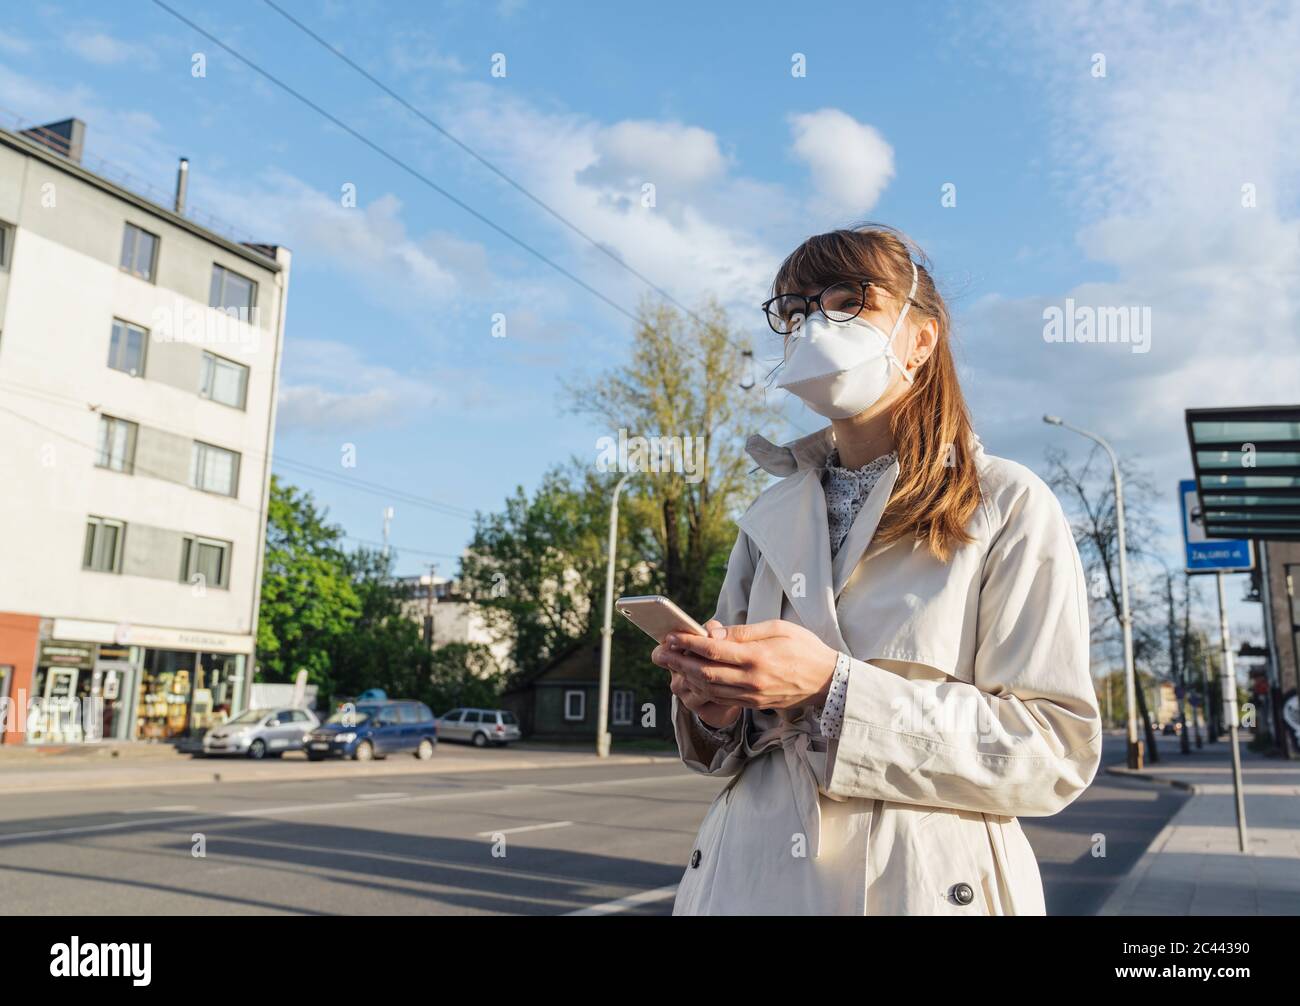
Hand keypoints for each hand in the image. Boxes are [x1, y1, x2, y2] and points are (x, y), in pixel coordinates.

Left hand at [655, 618, 838, 711]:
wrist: (828, 681)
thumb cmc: (805, 649)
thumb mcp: (778, 629)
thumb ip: (743, 632)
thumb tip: (713, 631)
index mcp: (757, 657)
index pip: (713, 650)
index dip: (688, 643)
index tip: (671, 635)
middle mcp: (751, 680)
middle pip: (704, 673)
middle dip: (677, 662)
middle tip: (659, 652)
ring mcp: (751, 696)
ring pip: (708, 689)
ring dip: (685, 677)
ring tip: (669, 664)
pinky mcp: (753, 704)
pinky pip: (720, 698)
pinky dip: (701, 689)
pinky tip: (691, 678)